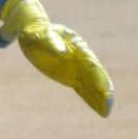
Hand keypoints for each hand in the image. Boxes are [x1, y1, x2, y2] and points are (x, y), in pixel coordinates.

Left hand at [0, 0, 113, 116]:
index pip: (88, 59)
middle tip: (107, 103)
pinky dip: (92, 98)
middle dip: (101, 88)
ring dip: (99, 97)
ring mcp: (75, 66)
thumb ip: (49, 43)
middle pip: (93, 73)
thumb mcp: (39, 35)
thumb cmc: (34, 30)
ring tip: (106, 112)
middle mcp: (78, 54)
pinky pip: (84, 89)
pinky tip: (99, 109)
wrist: (30, 27)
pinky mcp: (71, 75)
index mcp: (73, 43)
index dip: (96, 73)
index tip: (101, 86)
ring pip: (91, 83)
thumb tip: (60, 53)